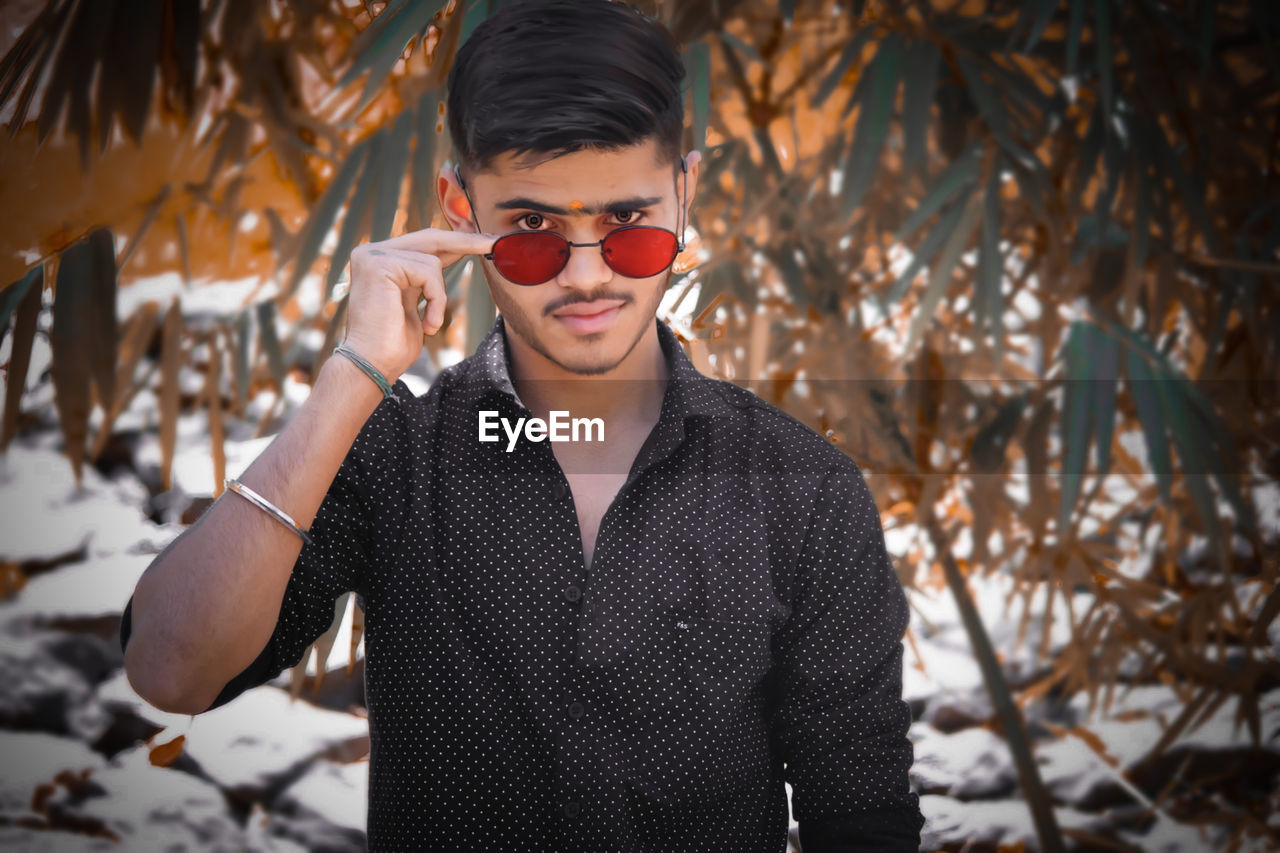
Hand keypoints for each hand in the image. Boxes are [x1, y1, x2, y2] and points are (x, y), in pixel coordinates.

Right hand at [341, 227, 496, 382]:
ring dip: (439, 297)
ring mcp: (372, 256)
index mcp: (380, 260)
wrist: (372, 366)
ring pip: (432, 261)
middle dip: (465, 241)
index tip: (485, 241)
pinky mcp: (379, 264)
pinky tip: (427, 324)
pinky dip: (436, 300)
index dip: (455, 241)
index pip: (424, 242)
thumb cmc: (393, 345)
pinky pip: (428, 273)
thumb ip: (425, 278)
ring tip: (430, 324)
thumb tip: (451, 255)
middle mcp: (371, 252)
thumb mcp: (416, 302)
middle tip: (493, 242)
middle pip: (429, 238)